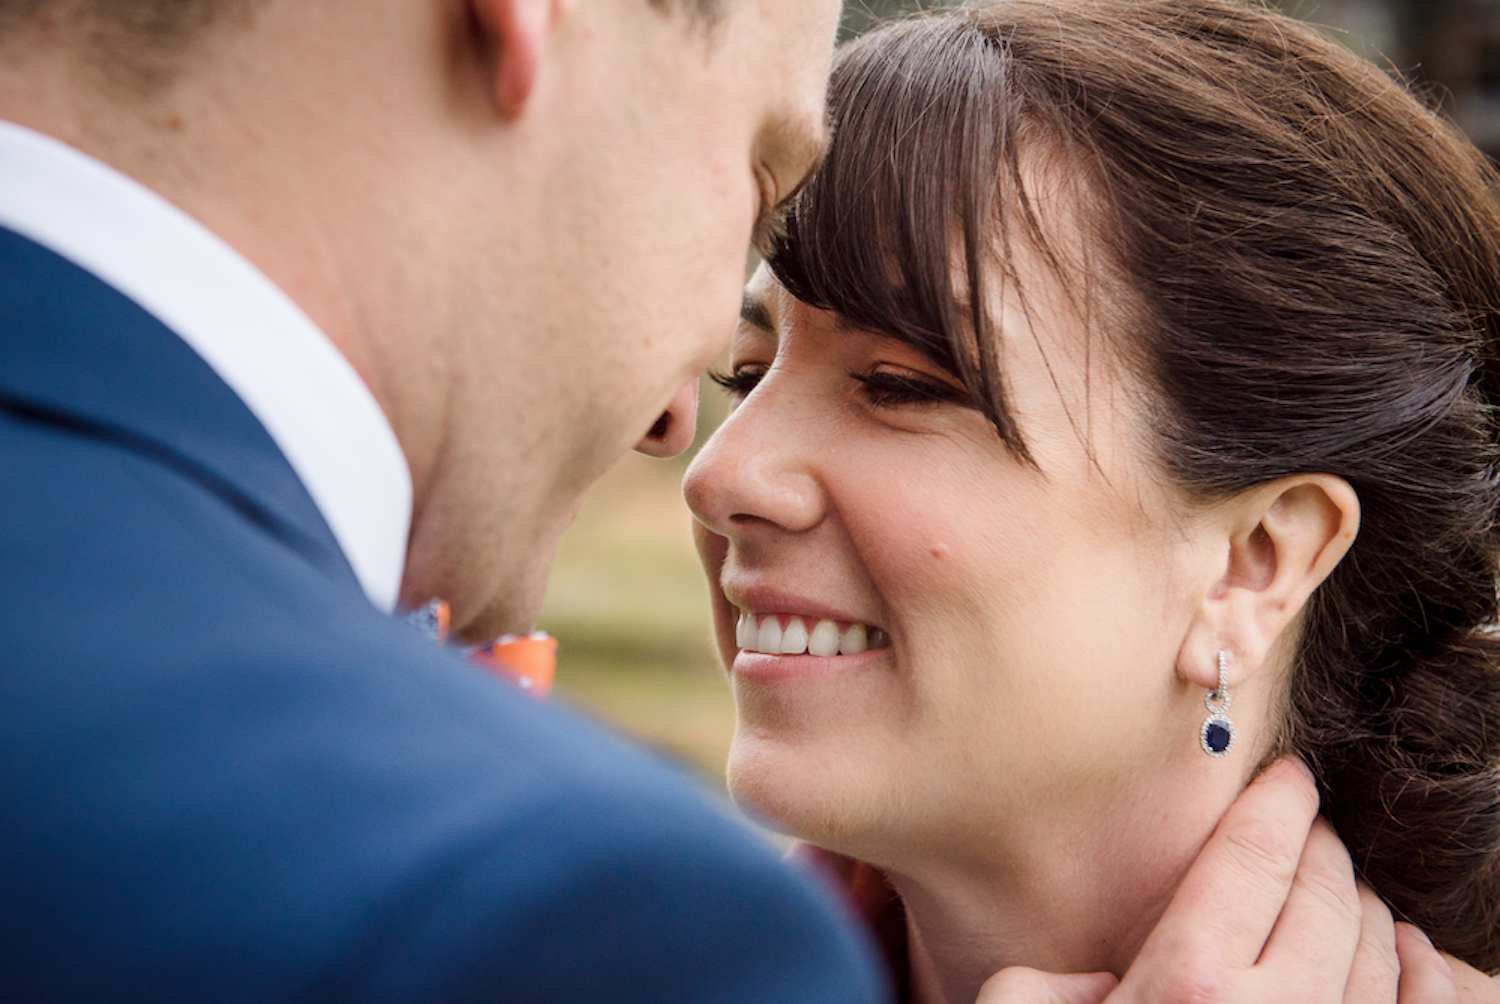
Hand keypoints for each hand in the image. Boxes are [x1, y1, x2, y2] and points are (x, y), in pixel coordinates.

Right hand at [976, 759, 1479, 1003]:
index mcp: (1187, 984)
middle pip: (1327, 893)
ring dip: (1365, 901)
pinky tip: (1398, 950)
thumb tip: (1111, 978)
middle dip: (1321, 844)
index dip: (1276, 802)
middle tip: (1306, 823)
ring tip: (1340, 882)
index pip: (1254, 856)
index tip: (1287, 775)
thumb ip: (1060, 979)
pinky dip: (1415, 971)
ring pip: (1378, 950)